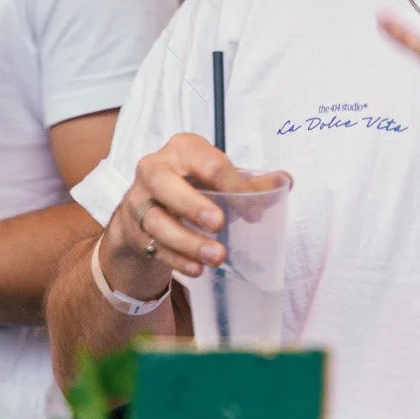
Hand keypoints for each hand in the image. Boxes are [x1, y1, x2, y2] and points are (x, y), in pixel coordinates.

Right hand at [98, 134, 289, 299]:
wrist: (148, 206)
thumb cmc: (191, 185)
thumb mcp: (218, 178)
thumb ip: (249, 183)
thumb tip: (285, 182)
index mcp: (182, 149)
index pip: (207, 162)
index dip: (232, 185)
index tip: (253, 208)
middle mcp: (154, 169)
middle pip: (164, 182)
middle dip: (191, 204)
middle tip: (219, 223)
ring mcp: (139, 200)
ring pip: (156, 221)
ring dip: (188, 242)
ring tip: (217, 257)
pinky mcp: (133, 229)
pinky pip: (153, 246)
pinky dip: (176, 260)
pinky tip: (197, 269)